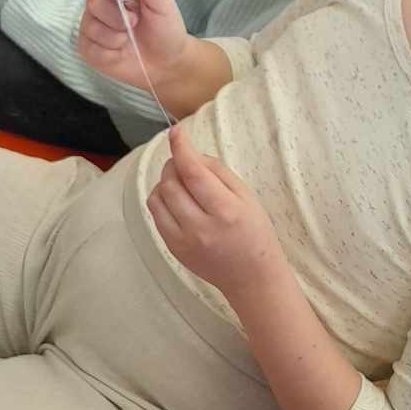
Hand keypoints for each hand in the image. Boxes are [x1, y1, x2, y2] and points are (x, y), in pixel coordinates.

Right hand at [79, 0, 188, 91]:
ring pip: (92, 27)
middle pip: (93, 1)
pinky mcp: (89, 49)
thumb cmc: (165, 29)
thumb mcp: (163, 4)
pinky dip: (111, 53)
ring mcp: (92, 26)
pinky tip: (121, 52)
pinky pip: (92, 49)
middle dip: (117, 15)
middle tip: (135, 22)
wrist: (167, 62)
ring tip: (130, 38)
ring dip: (116, 36)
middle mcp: (101, 4)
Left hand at [147, 127, 282, 298]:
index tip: (176, 132)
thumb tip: (191, 154)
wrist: (251, 277)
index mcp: (226, 211)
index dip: (181, 148)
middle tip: (185, 163)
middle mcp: (201, 227)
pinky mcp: (173, 248)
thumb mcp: (247, 197)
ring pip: (158, 197)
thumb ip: (218, 172)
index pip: (193, 172)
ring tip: (183, 184)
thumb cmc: (254, 232)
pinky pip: (155, 215)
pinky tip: (177, 201)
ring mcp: (183, 241)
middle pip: (171, 183)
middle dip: (174, 164)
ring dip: (166, 182)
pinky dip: (162, 200)